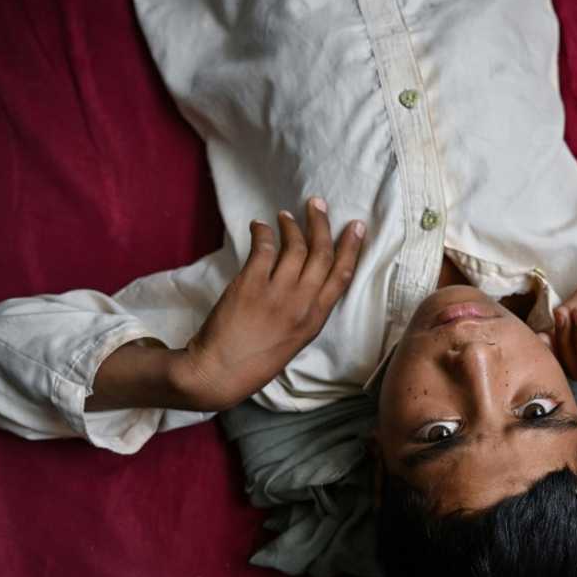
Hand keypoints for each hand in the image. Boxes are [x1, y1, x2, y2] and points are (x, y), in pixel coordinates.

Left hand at [173, 197, 365, 409]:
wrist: (220, 372)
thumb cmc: (256, 361)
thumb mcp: (294, 341)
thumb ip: (306, 312)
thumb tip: (309, 282)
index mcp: (315, 319)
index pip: (341, 276)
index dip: (351, 247)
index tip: (356, 227)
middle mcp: (301, 304)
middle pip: (321, 254)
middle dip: (322, 225)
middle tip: (318, 205)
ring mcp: (276, 293)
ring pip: (295, 247)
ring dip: (292, 226)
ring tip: (286, 216)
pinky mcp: (250, 285)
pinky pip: (263, 248)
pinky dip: (263, 232)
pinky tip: (259, 226)